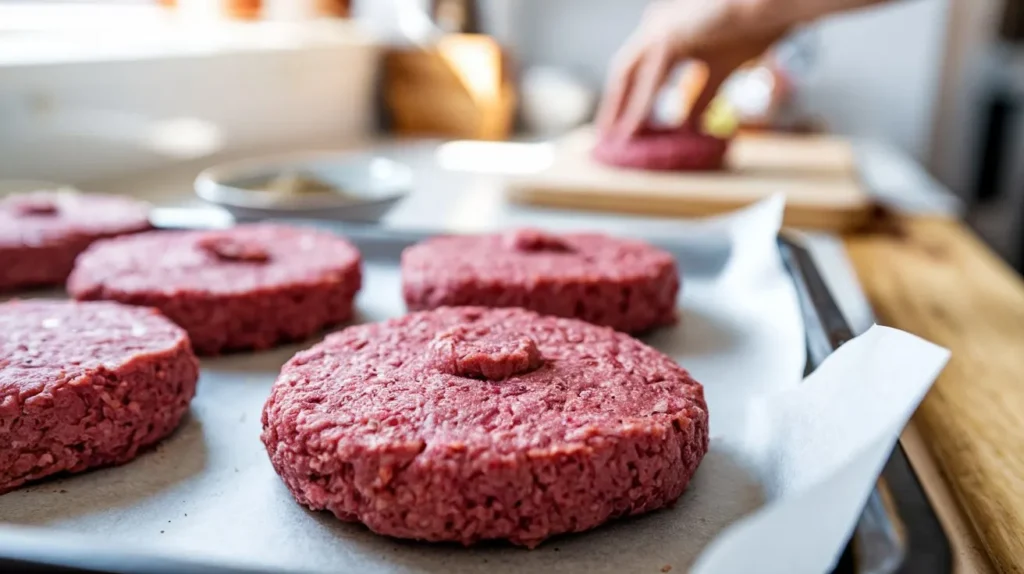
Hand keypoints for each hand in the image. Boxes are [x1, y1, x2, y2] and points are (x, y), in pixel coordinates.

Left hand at [596, 0, 789, 137]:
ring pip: (629, 74)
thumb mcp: (720, 70)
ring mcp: (660, 27)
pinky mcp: (668, 38)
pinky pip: (648, 82)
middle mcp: (657, 24)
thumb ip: (701, 96)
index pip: (638, 66)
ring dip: (620, 108)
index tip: (624, 122)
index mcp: (667, 28)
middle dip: (614, 102)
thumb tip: (690, 126)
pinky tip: (634, 129)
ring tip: (615, 136)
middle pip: (625, 69)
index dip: (629, 95)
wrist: (773, 6)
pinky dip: (639, 108)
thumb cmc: (754, 29)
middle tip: (607, 134)